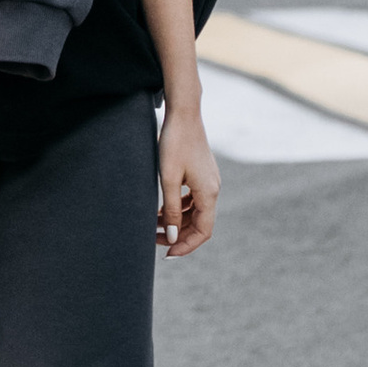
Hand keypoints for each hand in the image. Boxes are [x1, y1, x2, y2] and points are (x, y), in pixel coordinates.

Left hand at [157, 103, 219, 260]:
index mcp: (209, 193)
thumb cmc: (174, 143)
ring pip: (195, 212)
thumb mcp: (169, 179)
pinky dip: (179, 208)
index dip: (186, 246)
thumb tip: (173, 237)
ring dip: (178, 222)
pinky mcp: (201, 173)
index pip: (203, 232)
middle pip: (200, 224)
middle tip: (155, 241)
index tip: (167, 254)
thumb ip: (172, 210)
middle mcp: (213, 189)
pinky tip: (162, 209)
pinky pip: (193, 199)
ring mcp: (208, 180)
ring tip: (155, 226)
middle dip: (179, 235)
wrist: (183, 112)